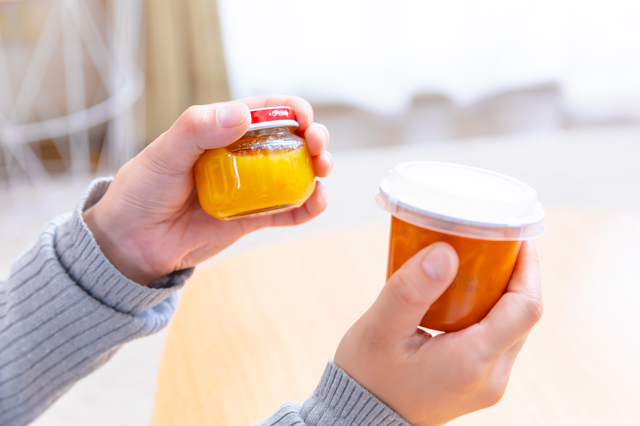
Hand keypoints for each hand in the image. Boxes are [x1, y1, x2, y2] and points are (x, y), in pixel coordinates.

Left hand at [83, 95, 331, 284]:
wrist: (132, 242)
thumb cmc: (141, 190)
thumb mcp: (163, 154)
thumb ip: (197, 129)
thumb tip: (242, 114)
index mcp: (221, 131)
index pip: (265, 111)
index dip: (291, 109)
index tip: (304, 117)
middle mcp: (241, 157)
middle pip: (289, 141)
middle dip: (312, 138)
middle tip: (318, 146)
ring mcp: (249, 188)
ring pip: (295, 174)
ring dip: (316, 169)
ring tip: (322, 171)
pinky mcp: (252, 219)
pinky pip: (288, 211)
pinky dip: (307, 206)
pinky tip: (316, 201)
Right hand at [334, 241, 542, 425]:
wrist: (363, 418)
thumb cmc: (368, 376)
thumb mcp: (380, 328)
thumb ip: (412, 289)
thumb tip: (445, 252)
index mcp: (472, 362)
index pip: (526, 308)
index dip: (529, 268)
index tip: (516, 236)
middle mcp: (491, 377)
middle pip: (523, 316)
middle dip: (515, 275)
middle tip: (492, 242)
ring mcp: (489, 383)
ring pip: (513, 327)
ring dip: (503, 293)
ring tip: (478, 262)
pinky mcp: (480, 382)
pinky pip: (498, 339)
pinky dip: (490, 311)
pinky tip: (464, 293)